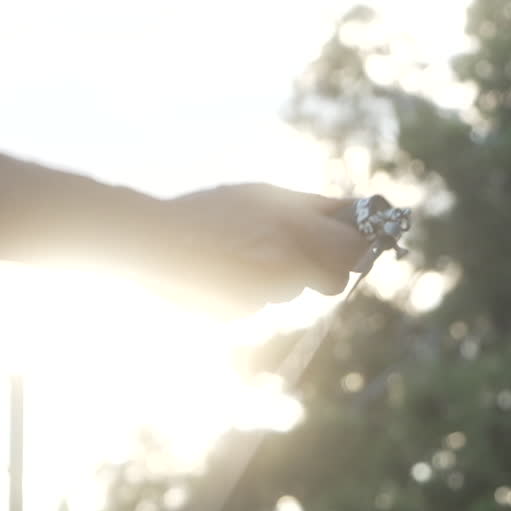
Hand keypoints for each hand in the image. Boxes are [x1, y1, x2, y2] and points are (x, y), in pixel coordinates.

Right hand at [165, 183, 369, 310]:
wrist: (153, 243)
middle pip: (331, 282)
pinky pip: (258, 303)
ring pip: (289, 292)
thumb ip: (315, 206)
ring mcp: (261, 296)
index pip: (354, 253)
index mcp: (294, 231)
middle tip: (298, 250)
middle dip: (322, 269)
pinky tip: (221, 273)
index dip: (357, 249)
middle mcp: (283, 268)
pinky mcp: (240, 315)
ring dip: (277, 278)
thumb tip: (358, 211)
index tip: (353, 243)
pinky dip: (248, 291)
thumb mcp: (263, 195)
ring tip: (241, 255)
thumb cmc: (211, 212)